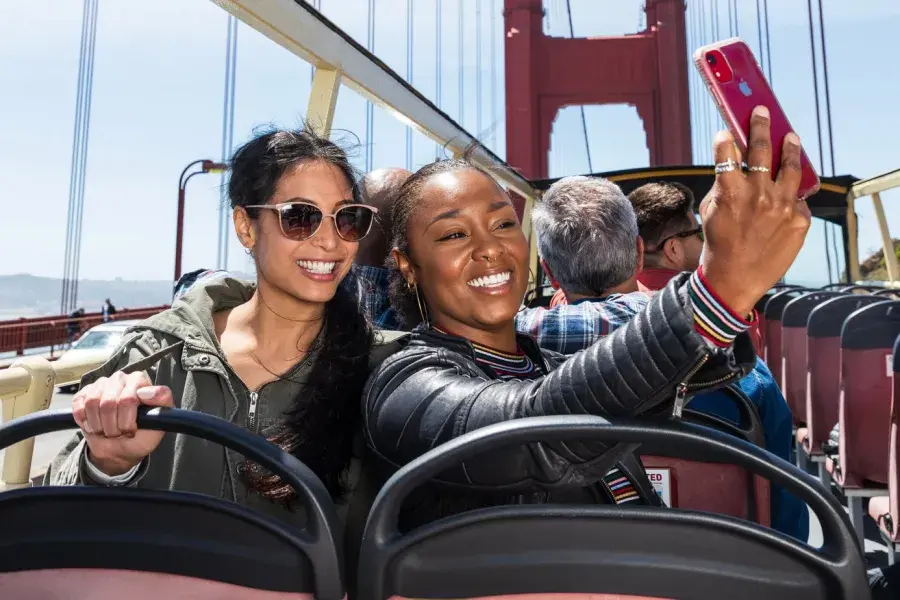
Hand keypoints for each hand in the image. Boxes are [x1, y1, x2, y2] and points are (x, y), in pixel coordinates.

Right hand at [72, 371, 173, 475]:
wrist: (121, 449)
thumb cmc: (143, 434)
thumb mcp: (160, 421)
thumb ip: (162, 400)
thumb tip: (145, 391)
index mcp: (139, 380)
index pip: (128, 398)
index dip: (127, 419)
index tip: (132, 430)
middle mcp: (119, 378)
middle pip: (109, 403)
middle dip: (114, 426)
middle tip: (119, 432)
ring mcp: (100, 385)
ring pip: (92, 404)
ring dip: (99, 425)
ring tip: (108, 430)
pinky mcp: (82, 395)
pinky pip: (79, 408)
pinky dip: (86, 423)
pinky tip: (95, 426)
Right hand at [699, 105, 811, 315]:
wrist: (735, 279)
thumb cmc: (718, 244)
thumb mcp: (710, 212)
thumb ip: (722, 186)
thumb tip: (734, 166)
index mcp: (731, 192)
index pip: (727, 153)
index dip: (725, 140)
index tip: (725, 132)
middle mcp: (759, 195)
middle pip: (762, 149)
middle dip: (760, 126)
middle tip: (762, 112)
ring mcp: (782, 206)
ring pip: (791, 167)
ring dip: (789, 147)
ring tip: (790, 136)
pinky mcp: (800, 220)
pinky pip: (797, 198)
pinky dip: (791, 193)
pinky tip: (788, 190)